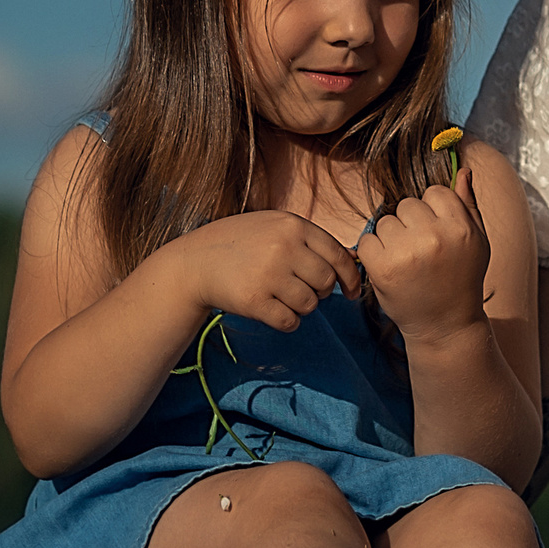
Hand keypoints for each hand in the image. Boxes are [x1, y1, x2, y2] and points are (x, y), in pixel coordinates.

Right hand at [166, 210, 362, 333]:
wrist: (195, 262)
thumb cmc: (241, 244)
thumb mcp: (274, 226)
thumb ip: (309, 240)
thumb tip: (353, 261)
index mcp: (293, 225)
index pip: (338, 256)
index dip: (351, 278)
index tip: (352, 292)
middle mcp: (284, 247)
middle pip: (326, 282)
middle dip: (321, 292)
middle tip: (303, 291)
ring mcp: (269, 274)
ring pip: (310, 304)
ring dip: (302, 308)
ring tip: (283, 298)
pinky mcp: (254, 300)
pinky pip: (290, 321)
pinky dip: (287, 321)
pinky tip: (273, 310)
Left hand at [358, 169, 491, 344]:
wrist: (445, 326)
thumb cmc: (462, 280)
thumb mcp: (477, 243)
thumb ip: (469, 205)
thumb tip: (463, 170)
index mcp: (460, 228)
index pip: (434, 192)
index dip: (432, 212)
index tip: (436, 234)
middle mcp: (434, 237)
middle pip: (407, 205)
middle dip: (410, 224)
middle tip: (421, 251)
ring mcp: (407, 253)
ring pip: (386, 222)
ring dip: (391, 239)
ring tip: (407, 262)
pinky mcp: (382, 268)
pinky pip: (366, 241)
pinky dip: (373, 253)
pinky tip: (391, 269)